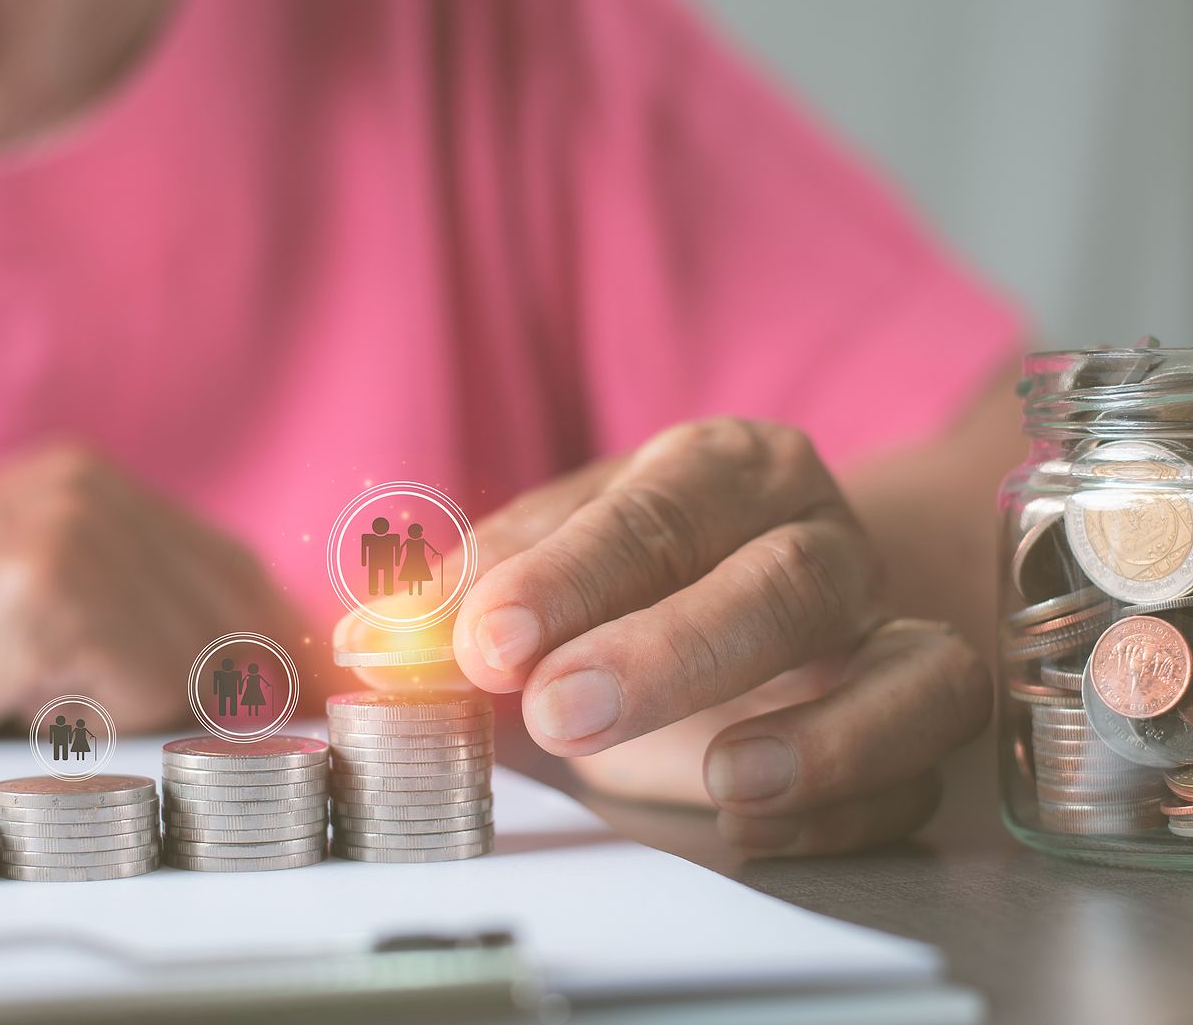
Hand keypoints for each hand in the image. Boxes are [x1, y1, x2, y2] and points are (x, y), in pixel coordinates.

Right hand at [0, 443, 303, 742]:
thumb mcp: (36, 599)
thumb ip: (134, 608)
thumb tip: (258, 671)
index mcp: (94, 485)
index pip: (230, 564)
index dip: (281, 635)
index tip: (324, 690)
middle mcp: (94, 493)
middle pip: (232, 605)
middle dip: (255, 681)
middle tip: (262, 730)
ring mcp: (72, 534)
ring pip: (197, 653)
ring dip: (156, 708)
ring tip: (77, 713)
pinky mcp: (49, 590)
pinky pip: (146, 680)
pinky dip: (111, 716)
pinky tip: (44, 709)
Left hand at [451, 419, 989, 855]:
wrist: (749, 596)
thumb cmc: (634, 575)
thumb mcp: (545, 565)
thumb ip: (470, 595)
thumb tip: (377, 640)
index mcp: (723, 472)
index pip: (658, 511)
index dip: (572, 576)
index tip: (486, 640)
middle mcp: (820, 538)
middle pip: (783, 584)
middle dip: (671, 653)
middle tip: (560, 712)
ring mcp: (888, 632)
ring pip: (910, 673)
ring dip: (820, 737)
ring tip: (721, 782)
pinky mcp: (919, 721)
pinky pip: (916, 774)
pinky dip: (851, 808)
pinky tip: (755, 826)